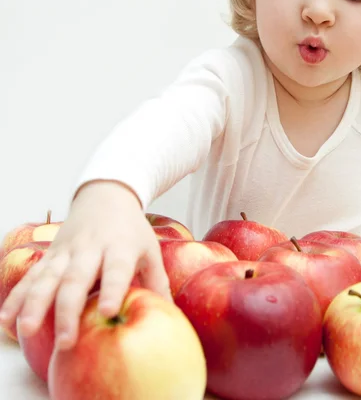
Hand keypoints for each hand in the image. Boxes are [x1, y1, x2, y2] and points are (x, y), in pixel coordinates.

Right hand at [0, 181, 171, 349]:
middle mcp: (90, 249)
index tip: (107, 311)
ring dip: (35, 304)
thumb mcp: (149, 249)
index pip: (115, 269)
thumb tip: (170, 315)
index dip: (111, 289)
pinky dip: (18, 296)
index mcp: (119, 247)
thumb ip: (157, 280)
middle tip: (66, 340)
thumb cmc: (131, 230)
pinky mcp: (51, 254)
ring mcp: (67, 251)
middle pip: (77, 279)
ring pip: (48, 278)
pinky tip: (6, 317)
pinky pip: (32, 276)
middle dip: (69, 310)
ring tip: (27, 329)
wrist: (106, 196)